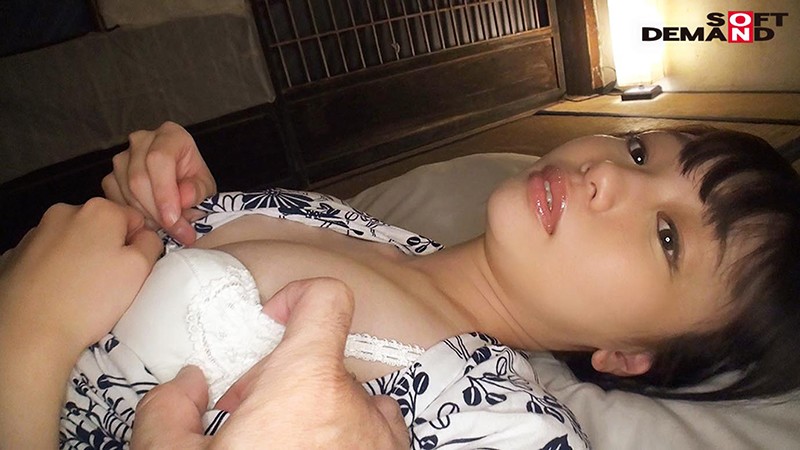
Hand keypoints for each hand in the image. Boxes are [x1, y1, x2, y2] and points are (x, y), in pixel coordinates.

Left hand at [0, 199, 161, 448]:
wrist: (28, 334)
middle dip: (107, 248)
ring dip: (80, 258)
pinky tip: (55, 294)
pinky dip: (54, 269)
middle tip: (109, 283)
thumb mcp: (140, 269)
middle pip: (100, 227)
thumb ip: (151, 243)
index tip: (134, 271)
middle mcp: (63, 212)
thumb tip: (145, 235)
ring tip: (80, 292)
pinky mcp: (13, 256)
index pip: (135, 218)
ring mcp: (34, 233)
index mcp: (99, 210)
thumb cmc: (93, 299)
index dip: (139, 244)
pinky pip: (46, 258)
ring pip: (71, 241)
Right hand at [102, 121, 216, 244]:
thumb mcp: (205, 186)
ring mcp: (122, 158)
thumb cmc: (193, 182)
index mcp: (170, 135)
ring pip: (126, 191)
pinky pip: (116, 200)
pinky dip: (134, 216)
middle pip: (139, 178)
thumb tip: (184, 198)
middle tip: (176, 232)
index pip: (159, 160)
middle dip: (157, 212)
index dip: (165, 192)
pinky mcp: (110, 177)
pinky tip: (151, 222)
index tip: (173, 219)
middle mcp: (142, 141)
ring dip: (147, 216)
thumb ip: (198, 191)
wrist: (179, 183)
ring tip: (167, 228)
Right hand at [131, 278, 409, 448]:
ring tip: (285, 448)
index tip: (270, 327)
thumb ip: (168, 410)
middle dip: (284, 383)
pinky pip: (375, 432)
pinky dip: (348, 437)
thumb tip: (188, 383)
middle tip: (248, 423)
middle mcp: (357, 405)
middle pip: (324, 362)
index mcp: (306, 384)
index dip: (296, 299)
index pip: (327, 299)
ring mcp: (383, 440)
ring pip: (351, 401)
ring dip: (319, 413)